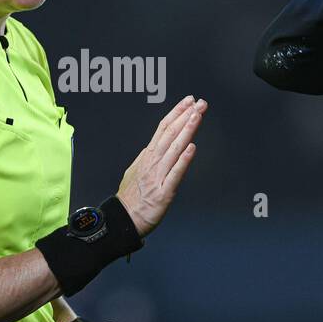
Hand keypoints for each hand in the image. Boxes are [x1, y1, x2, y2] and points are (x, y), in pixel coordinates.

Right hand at [117, 95, 206, 237]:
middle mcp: (152, 162)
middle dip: (185, 116)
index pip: (163, 129)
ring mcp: (157, 176)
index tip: (188, 102)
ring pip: (174, 149)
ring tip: (197, 115)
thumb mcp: (134, 171)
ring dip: (186, 130)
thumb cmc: (130, 198)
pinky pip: (175, 173)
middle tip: (199, 102)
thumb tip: (151, 147)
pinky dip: (183, 160)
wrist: (123, 220)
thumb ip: (145, 159)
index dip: (176, 113)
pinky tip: (192, 147)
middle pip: (170, 134)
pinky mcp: (163, 192)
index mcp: (147, 156)